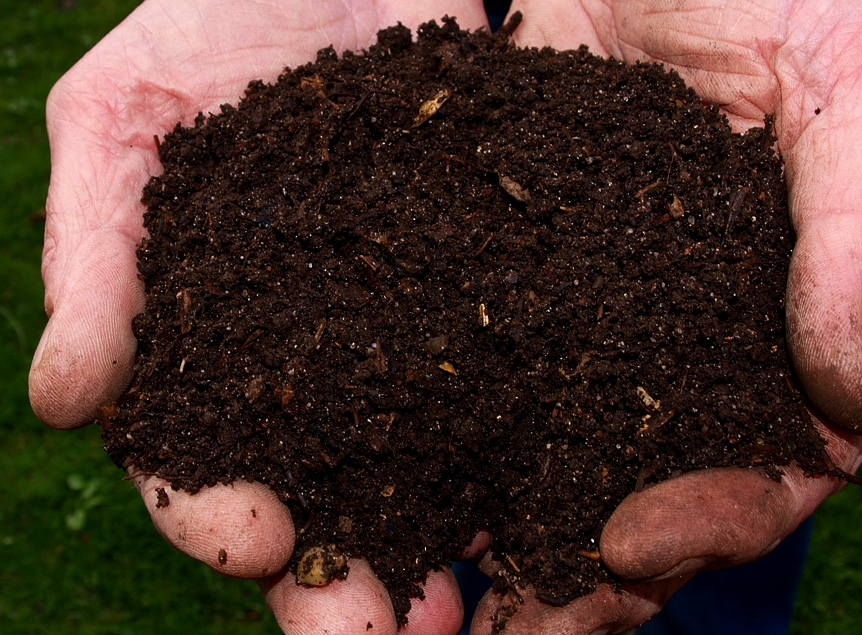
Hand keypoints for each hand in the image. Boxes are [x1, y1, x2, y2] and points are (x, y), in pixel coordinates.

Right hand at [30, 1, 488, 632]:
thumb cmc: (212, 23)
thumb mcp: (122, 118)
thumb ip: (93, 251)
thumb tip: (63, 400)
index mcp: (215, 344)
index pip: (200, 460)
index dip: (215, 513)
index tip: (258, 540)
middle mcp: (317, 362)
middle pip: (324, 497)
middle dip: (344, 581)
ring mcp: (412, 334)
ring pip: (425, 466)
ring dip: (445, 546)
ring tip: (474, 608)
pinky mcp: (492, 291)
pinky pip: (517, 377)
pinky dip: (535, 445)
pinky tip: (563, 498)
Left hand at [466, 1, 861, 631]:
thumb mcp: (845, 72)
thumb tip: (860, 386)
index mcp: (767, 324)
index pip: (765, 465)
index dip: (712, 519)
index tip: (628, 539)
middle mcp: (671, 346)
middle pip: (645, 497)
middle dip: (588, 575)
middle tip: (516, 624)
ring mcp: (576, 326)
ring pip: (547, 467)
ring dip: (499, 545)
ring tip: (433, 603)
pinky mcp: (490, 289)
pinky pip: (460, 385)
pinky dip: (428, 450)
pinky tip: (379, 494)